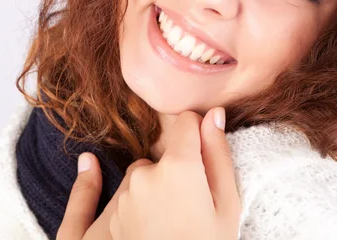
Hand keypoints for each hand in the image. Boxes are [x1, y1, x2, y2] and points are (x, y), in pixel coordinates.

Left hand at [56, 107, 240, 239]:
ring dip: (157, 188)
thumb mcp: (227, 206)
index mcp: (178, 166)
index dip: (198, 134)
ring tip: (174, 221)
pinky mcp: (110, 215)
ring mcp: (124, 195)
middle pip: (164, 155)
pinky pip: (122, 194)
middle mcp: (144, 173)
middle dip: (178, 171)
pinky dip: (132, 199)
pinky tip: (131, 203)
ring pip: (144, 176)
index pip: (186, 122)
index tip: (204, 152)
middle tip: (194, 206)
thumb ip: (219, 155)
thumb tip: (214, 114)